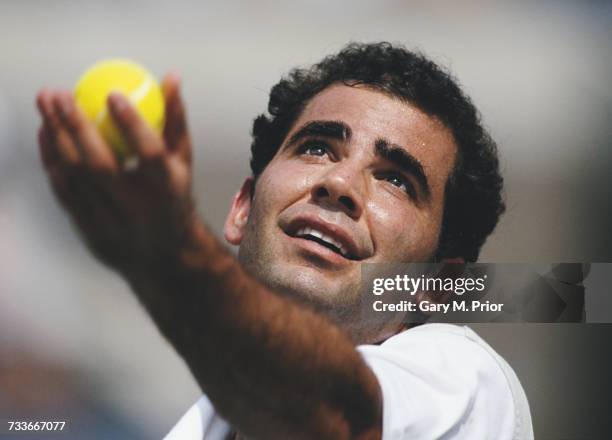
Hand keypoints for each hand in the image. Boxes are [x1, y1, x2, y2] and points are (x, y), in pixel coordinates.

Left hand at [36, 73, 196, 276]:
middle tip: (60, 93)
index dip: (132, 124)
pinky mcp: (90, 234)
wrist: (164, 257)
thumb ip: (175, 120)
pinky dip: (50, 159)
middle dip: (76, 126)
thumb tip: (170, 76)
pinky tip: (46, 132)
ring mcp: (112, 226)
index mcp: (169, 192)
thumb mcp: (183, 163)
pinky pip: (62, 191)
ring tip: (45, 102)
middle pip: (102, 167)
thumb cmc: (173, 197)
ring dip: (55, 137)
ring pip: (75, 179)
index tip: (112, 93)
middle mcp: (140, 212)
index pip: (151, 155)